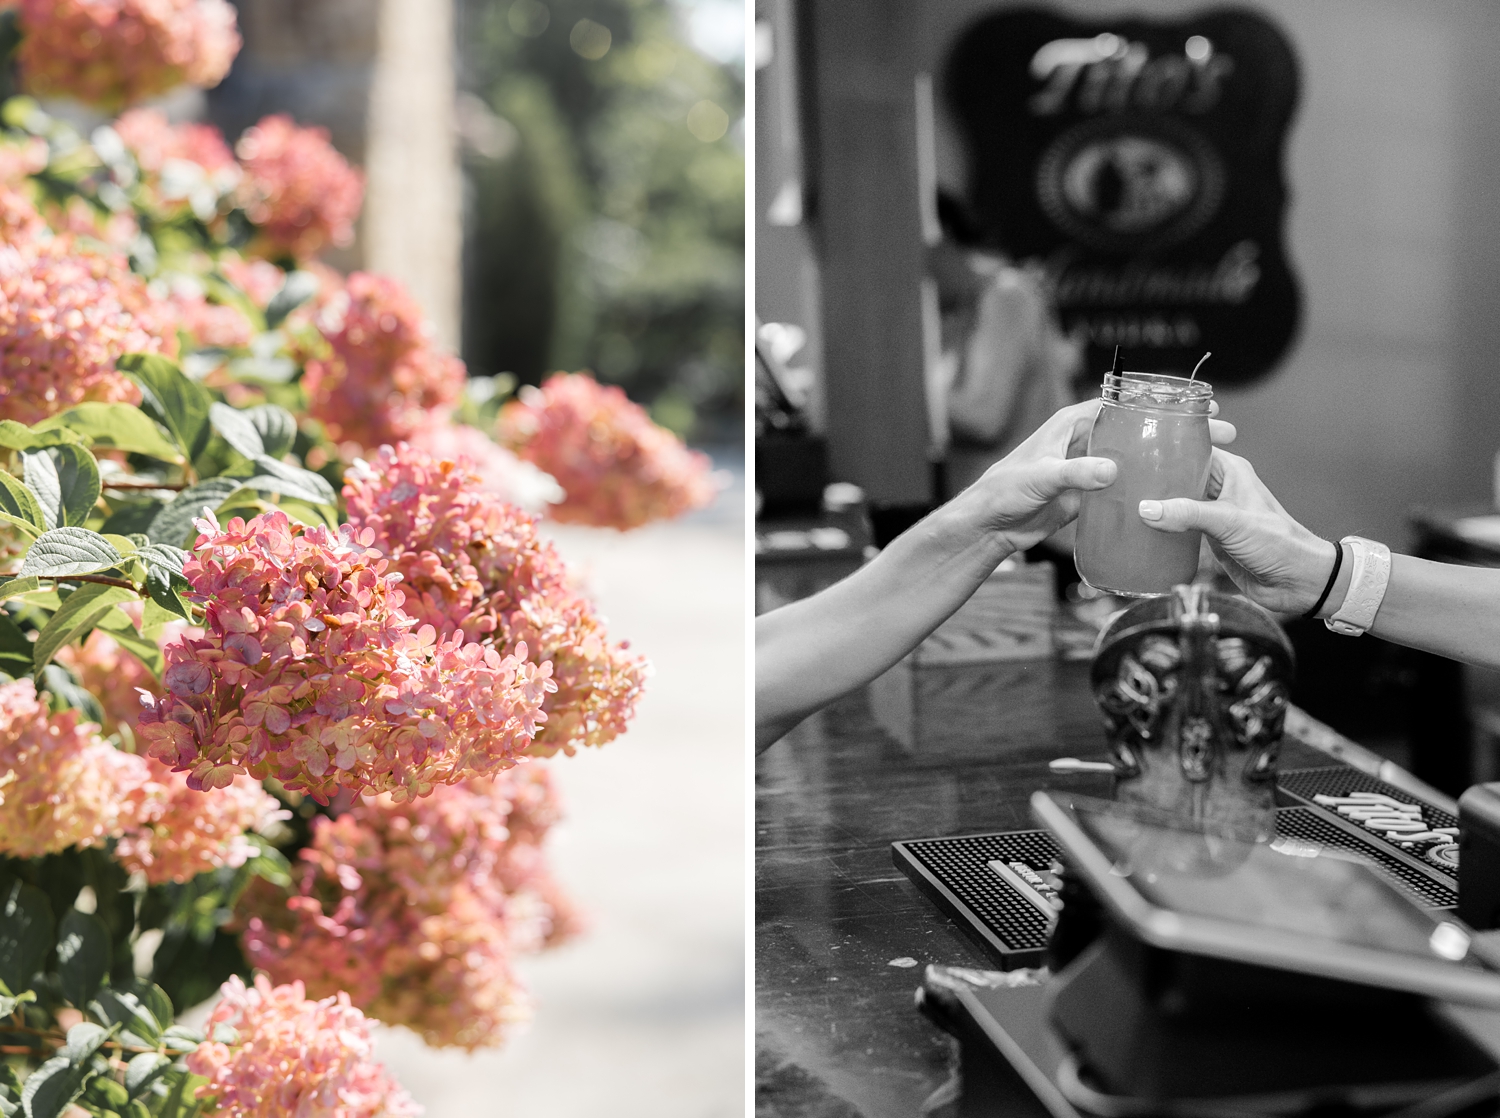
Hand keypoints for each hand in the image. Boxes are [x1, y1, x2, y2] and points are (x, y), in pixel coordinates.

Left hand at [964, 400, 1237, 553]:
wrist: (988, 527)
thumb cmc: (1003, 493)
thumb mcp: (1039, 479)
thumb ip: (1073, 474)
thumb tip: (1111, 471)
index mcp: (1072, 423)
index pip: (1124, 403)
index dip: (1162, 401)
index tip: (1198, 405)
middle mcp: (1084, 441)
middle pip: (1139, 429)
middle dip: (1179, 430)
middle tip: (1222, 433)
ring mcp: (1088, 469)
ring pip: (1136, 458)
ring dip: (1169, 460)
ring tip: (1211, 464)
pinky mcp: (1088, 495)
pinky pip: (1125, 487)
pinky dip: (1149, 488)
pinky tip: (1178, 494)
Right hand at [1137, 449, 1335, 614]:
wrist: (1297, 582)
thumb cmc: (1279, 542)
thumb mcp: (1230, 522)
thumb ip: (1188, 514)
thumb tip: (1147, 509)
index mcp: (1228, 471)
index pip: (1191, 447)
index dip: (1165, 445)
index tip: (1134, 444)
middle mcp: (1218, 488)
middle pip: (1177, 475)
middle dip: (1151, 477)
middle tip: (1118, 477)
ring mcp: (1210, 514)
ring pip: (1174, 502)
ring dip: (1153, 504)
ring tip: (1119, 501)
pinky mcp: (1206, 538)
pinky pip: (1176, 528)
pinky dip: (1160, 528)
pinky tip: (1137, 530)